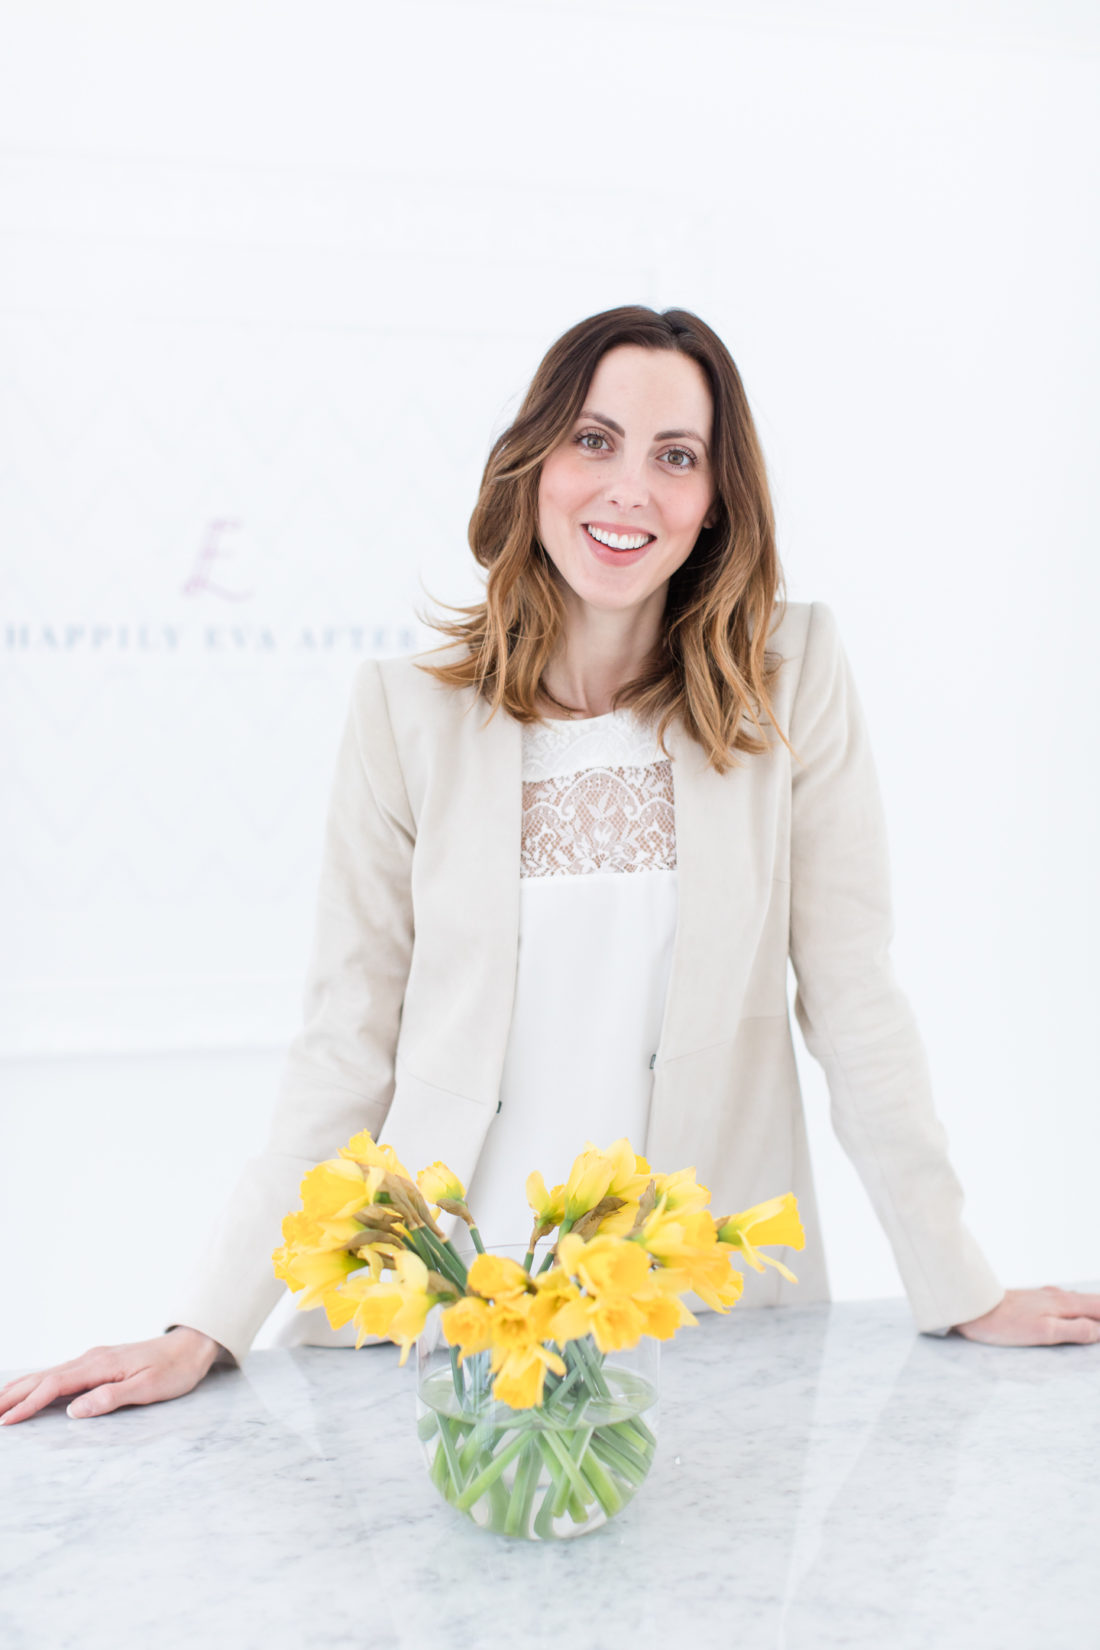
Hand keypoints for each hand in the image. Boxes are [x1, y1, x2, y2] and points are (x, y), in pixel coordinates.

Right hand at [0, 1328, 223, 1425]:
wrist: (192, 1347)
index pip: (54, 1385)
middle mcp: (92, 1358)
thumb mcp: (148, 1388)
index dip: (28, 1403)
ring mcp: (94, 1359)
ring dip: (22, 1388)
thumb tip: (73, 1410)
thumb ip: (110, 1398)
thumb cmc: (174, 1370)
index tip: (6, 1421)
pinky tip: (31, 1389)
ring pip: (49, 1373)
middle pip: (43, 1377)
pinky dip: (38, 1382)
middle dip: (13, 1394)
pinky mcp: (99, 1363)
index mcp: (100, 1365)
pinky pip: (60, 1373)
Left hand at [954, 1285, 1099, 1346]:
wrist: (973, 1307)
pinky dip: (1077, 1305)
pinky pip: (1064, 1300)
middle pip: (1091, 1301)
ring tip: (1095, 1311)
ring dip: (1092, 1306)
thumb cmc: (1006, 1324)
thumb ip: (1075, 1330)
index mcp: (1064, 1304)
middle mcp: (1057, 1296)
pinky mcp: (1033, 1300)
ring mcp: (1044, 1296)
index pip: (1098, 1307)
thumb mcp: (1044, 1332)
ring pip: (1077, 1299)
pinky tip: (1072, 1307)